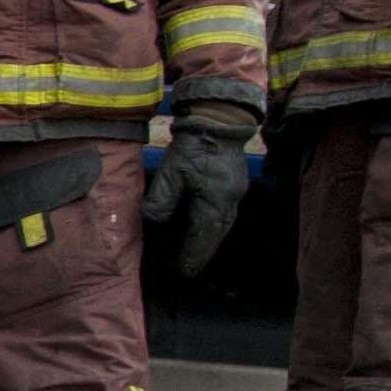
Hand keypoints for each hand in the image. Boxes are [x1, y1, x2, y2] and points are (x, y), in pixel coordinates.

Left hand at [142, 107, 257, 276]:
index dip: (191, 256)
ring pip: (222, 227)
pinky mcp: (235, 186)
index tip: (182, 271)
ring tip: (194, 255)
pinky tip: (203, 229)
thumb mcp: (172, 171)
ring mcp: (235, 195)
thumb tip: (155, 220)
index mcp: (215, 203)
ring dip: (208, 241)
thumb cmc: (195, 145)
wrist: (219, 119)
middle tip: (187, 269)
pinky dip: (213, 227)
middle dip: (201, 254)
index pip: (203, 238)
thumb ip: (162, 198)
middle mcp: (230, 203)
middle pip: (215, 237)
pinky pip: (224, 215)